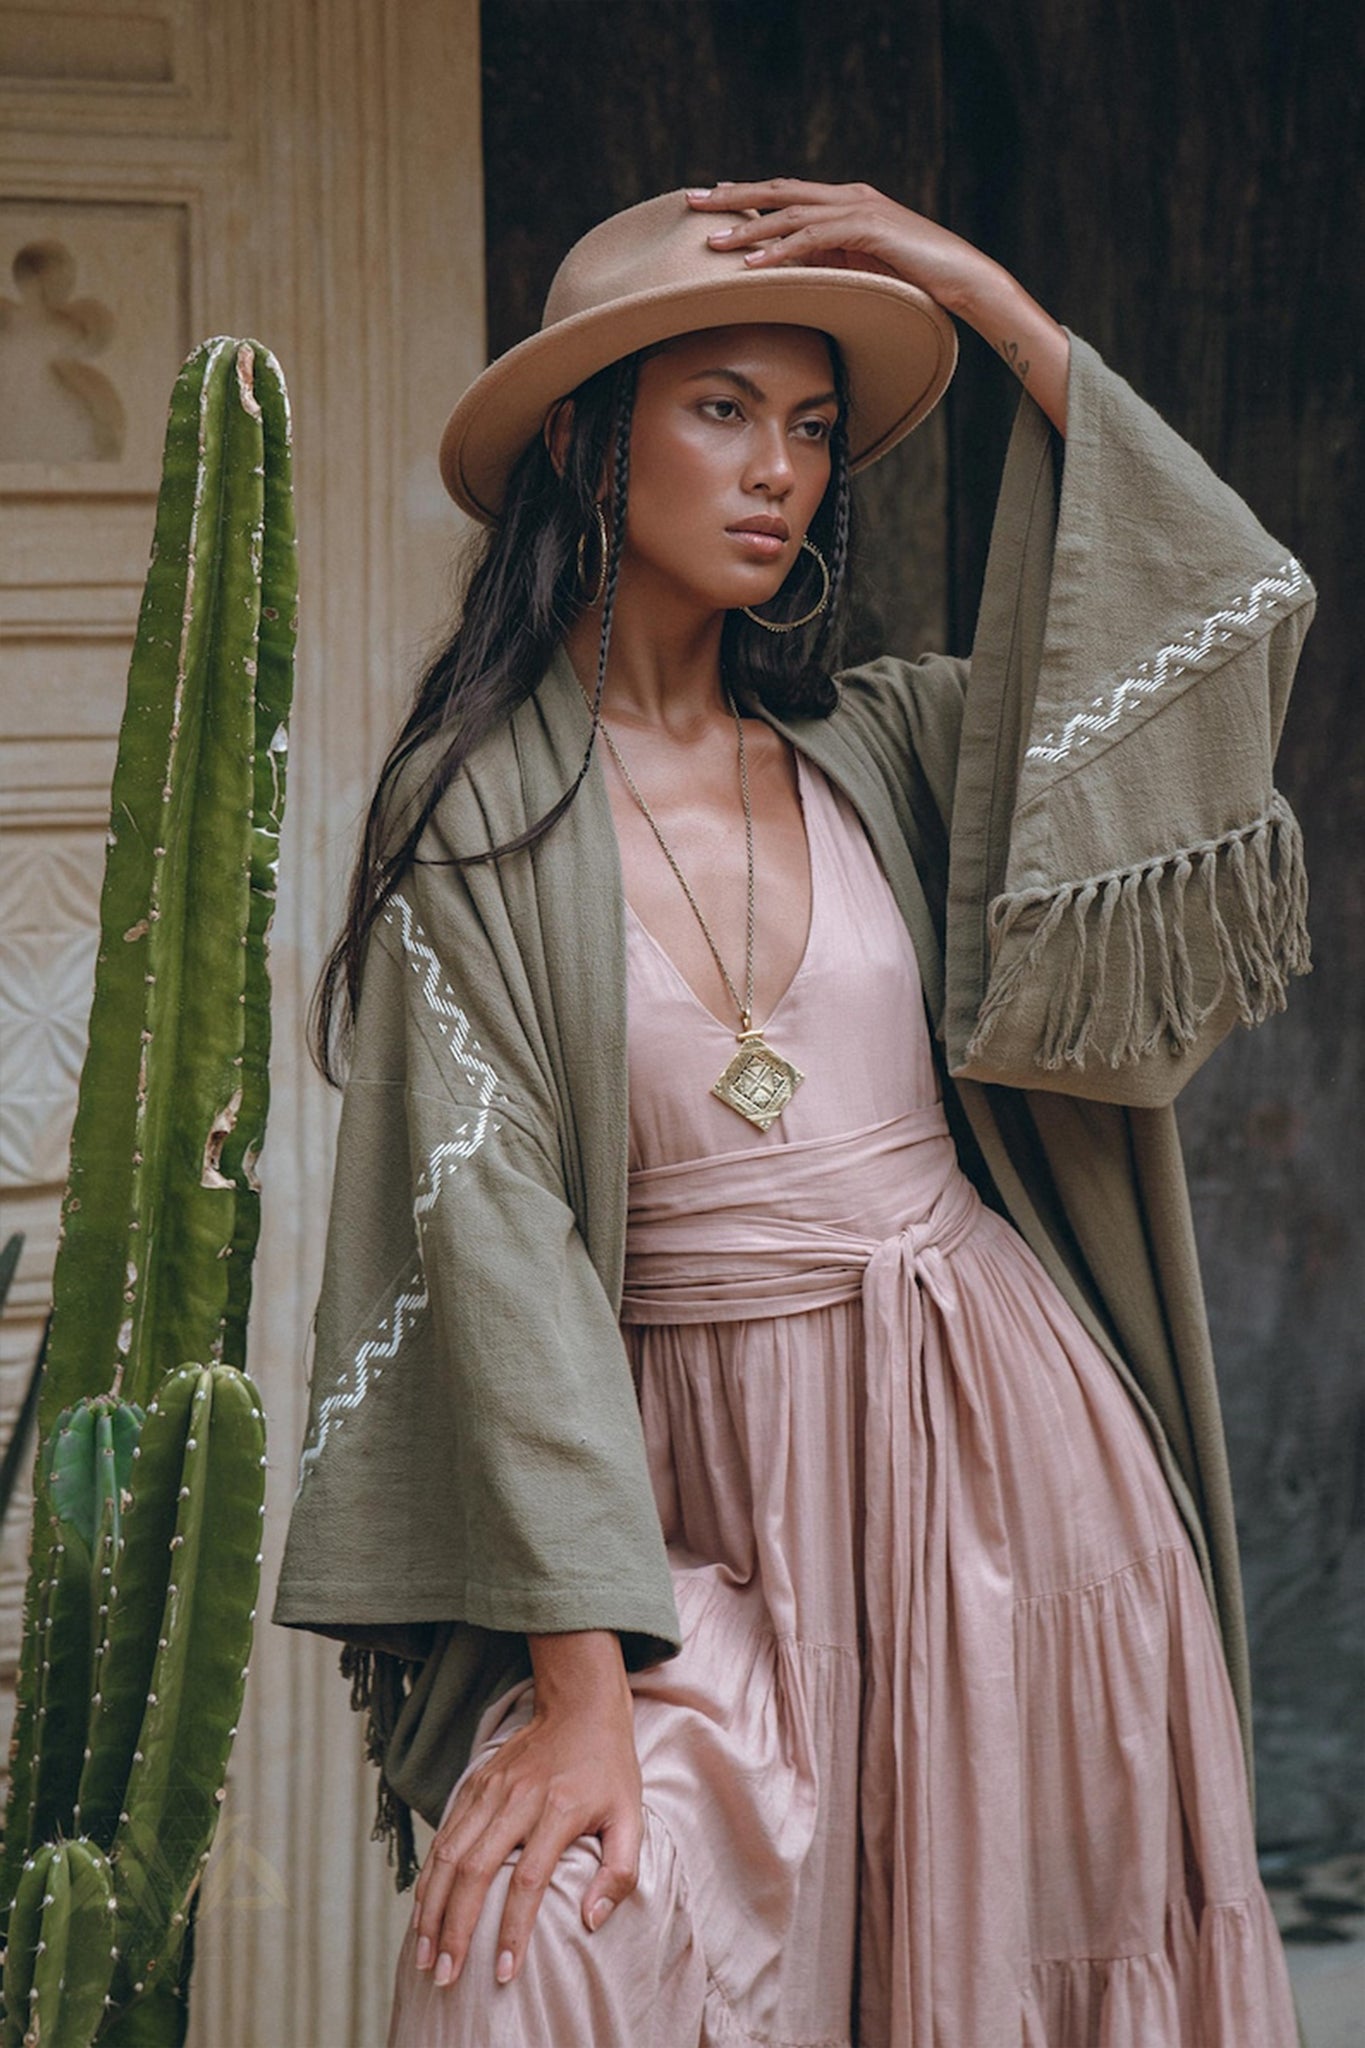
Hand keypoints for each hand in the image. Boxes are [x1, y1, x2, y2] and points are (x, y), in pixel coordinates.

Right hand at [409, 1630, 641, 1989]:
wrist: (580, 1705)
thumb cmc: (608, 1768)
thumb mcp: (631, 1817)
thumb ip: (619, 1872)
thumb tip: (591, 1920)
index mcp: (558, 1810)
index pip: (528, 1881)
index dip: (513, 1929)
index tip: (504, 1972)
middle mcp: (517, 1798)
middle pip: (474, 1871)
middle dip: (454, 1929)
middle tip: (443, 1975)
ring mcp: (491, 1788)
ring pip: (448, 1853)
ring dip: (431, 1907)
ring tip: (423, 1953)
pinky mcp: (475, 1782)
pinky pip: (444, 1834)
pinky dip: (430, 1875)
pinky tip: (424, 1908)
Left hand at [686, 177, 994, 311]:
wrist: (965, 280)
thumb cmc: (917, 282)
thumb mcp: (862, 270)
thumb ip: (829, 263)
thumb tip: (791, 277)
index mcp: (846, 203)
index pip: (786, 193)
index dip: (747, 195)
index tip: (710, 201)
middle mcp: (849, 197)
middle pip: (779, 190)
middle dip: (732, 196)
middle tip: (690, 200)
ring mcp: (859, 209)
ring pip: (790, 212)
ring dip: (747, 227)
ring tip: (711, 241)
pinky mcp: (869, 228)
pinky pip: (814, 238)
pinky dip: (780, 250)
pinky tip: (752, 262)